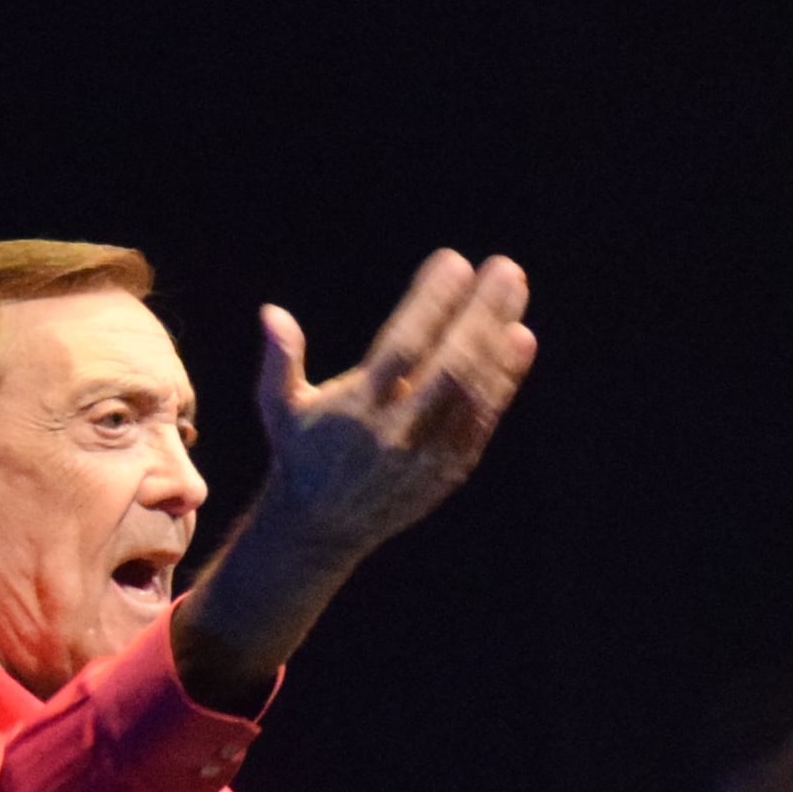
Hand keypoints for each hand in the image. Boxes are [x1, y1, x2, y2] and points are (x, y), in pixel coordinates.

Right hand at [171, 252, 540, 705]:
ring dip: (499, 340)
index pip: (402, 349)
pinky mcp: (449, 472)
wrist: (320, 530)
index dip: (431, 304)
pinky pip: (483, 421)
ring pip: (474, 393)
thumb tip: (272, 313)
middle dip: (481, 315)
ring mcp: (428, 456)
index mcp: (355, 411)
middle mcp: (396, 435)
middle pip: (451, 368)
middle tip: (506, 268)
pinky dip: (505, 380)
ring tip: (514, 290)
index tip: (455, 261)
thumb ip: (279, 361)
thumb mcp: (279, 408)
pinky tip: (520, 339)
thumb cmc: (300, 453)